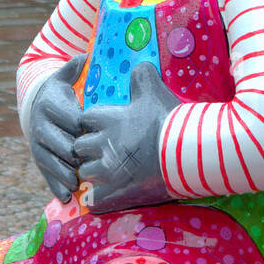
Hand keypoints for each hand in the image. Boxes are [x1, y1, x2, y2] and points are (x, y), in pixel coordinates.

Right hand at [23, 55, 85, 201]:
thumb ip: (74, 68)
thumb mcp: (63, 78)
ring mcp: (38, 146)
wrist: (36, 108)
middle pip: (61, 144)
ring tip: (82, 183)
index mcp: (50, 106)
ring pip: (52, 162)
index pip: (70, 120)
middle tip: (96, 160)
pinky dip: (56, 186)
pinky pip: (46, 175)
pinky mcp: (38, 160)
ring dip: (67, 174)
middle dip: (78, 154)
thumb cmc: (59, 94)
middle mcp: (41, 127)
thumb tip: (86, 54)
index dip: (85, 128)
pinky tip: (67, 197)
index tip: (99, 132)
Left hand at [74, 63, 175, 212]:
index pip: (85, 118)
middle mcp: (102, 145)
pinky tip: (108, 192)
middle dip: (87, 147)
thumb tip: (139, 66)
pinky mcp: (115, 192)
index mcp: (108, 120)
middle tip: (103, 148)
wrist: (183, 152)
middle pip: (79, 146)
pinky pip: (95, 198)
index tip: (102, 124)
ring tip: (106, 170)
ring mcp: (107, 170)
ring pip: (84, 172)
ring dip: (92, 171)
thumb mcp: (155, 90)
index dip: (92, 121)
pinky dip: (99, 196)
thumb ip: (142, 76)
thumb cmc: (167, 119)